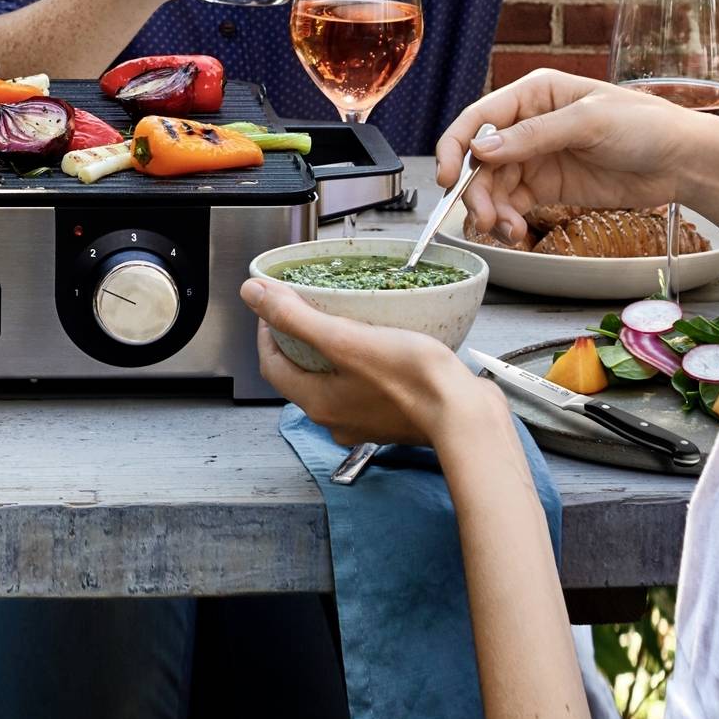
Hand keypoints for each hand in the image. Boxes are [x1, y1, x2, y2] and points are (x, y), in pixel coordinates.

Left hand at [241, 276, 501, 448]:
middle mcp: (336, 420)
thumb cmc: (412, 379)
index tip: (274, 305)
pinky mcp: (393, 420)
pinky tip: (381, 346)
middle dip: (300, 340)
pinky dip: (362, 365)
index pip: (272, 365)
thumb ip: (296, 318)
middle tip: (308, 308)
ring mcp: (366, 423)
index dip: (267, 332)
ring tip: (345, 321)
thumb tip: (252, 294)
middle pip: (302, 374)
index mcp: (317, 404)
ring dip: (333, 352)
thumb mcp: (346, 339)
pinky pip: (364, 388)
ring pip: (334, 381)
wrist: (467, 417)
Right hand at [435, 70, 715, 246]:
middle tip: (481, 217)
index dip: (456, 146)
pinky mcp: (550, 187)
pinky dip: (508, 218)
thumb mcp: (589, 122)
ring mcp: (538, 157)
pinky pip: (515, 202)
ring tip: (504, 230)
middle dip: (476, 188)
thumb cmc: (644, 126)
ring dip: (491, 208)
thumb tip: (480, 150)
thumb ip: (533, 136)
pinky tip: (515, 231)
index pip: (480, 117)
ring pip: (494, 184)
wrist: (684, 162)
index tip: (447, 177)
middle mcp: (528, 124)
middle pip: (481, 157)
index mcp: (534, 94)